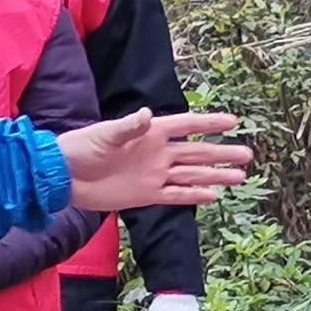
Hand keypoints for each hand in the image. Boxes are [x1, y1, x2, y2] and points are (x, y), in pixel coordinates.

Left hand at [62, 109, 252, 216]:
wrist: (63, 177)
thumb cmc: (80, 148)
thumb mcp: (103, 135)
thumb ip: (128, 127)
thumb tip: (148, 114)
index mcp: (150, 134)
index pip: (186, 126)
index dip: (209, 124)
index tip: (232, 121)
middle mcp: (158, 154)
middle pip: (197, 153)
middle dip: (222, 153)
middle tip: (247, 154)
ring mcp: (154, 175)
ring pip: (192, 175)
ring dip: (215, 175)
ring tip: (240, 176)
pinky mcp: (147, 195)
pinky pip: (176, 196)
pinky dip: (193, 196)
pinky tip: (213, 196)